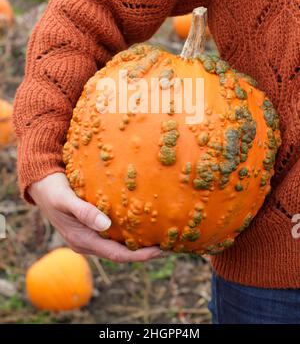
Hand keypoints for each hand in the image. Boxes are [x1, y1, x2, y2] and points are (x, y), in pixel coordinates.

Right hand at [29, 173, 163, 262]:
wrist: (41, 185)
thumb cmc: (53, 190)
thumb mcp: (66, 200)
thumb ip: (84, 212)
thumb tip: (106, 225)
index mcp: (82, 240)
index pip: (116, 254)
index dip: (139, 255)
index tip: (159, 251)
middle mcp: (88, 242)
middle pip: (121, 252)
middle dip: (144, 251)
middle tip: (168, 244)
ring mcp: (90, 235)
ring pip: (118, 243)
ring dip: (138, 242)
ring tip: (160, 235)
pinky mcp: (92, 225)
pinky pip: (114, 233)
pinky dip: (129, 231)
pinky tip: (142, 221)